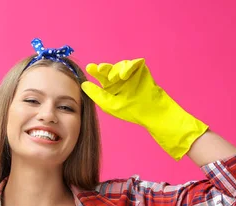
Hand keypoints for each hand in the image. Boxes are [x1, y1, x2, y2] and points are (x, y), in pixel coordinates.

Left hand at [82, 58, 207, 160]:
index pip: (101, 77)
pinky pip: (134, 63)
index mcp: (111, 87)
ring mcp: (130, 73)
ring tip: (116, 78)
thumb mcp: (110, 104)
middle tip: (99, 68)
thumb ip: (96, 94)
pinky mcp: (141, 69)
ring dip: (116, 70)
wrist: (151, 112)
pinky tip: (125, 75)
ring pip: (120, 65)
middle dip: (103, 68)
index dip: (95, 71)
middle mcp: (119, 79)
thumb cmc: (131, 111)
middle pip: (109, 69)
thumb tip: (83, 84)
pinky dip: (128, 67)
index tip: (89, 68)